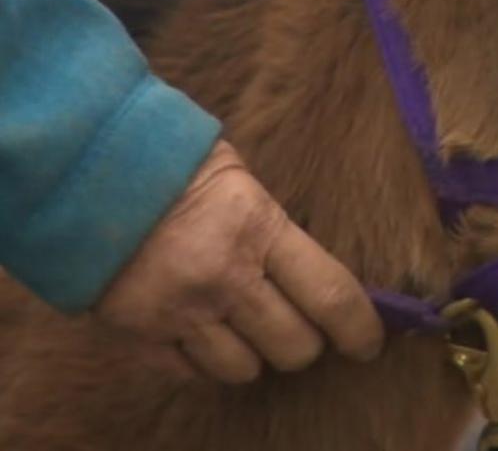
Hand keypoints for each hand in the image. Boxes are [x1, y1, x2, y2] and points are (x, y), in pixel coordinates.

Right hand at [95, 141, 382, 382]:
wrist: (84, 169)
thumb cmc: (175, 164)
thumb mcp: (244, 181)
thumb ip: (278, 230)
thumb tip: (319, 276)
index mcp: (260, 230)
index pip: (331, 296)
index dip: (361, 328)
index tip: (369, 343)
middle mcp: (226, 278)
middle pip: (295, 347)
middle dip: (306, 344)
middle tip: (297, 326)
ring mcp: (181, 311)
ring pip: (246, 370)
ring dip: (254, 355)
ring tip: (244, 327)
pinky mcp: (140, 334)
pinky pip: (192, 375)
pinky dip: (204, 363)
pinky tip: (202, 332)